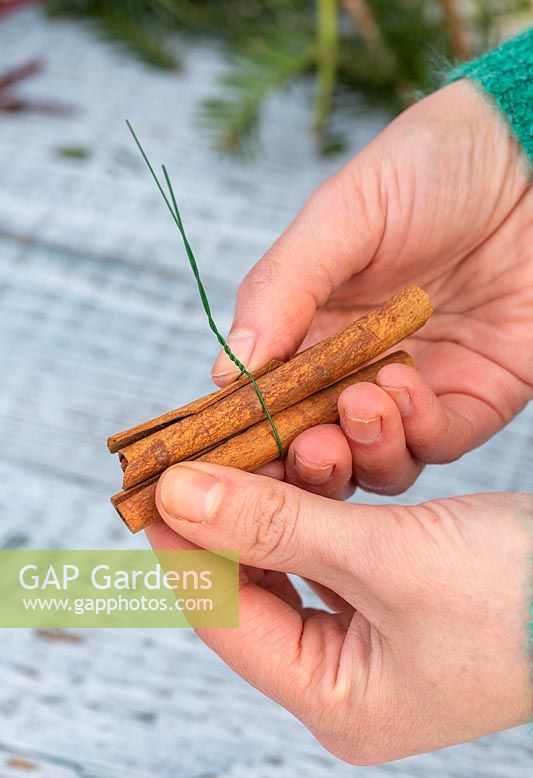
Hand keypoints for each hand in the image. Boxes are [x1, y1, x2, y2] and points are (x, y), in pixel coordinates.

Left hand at [147, 463, 531, 762]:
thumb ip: (278, 524)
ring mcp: (371, 636)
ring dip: (275, 500)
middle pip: (252, 588)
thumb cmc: (517, 591)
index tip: (149, 482)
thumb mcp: (386, 555)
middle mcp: (346, 676)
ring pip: (290, 560)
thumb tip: (178, 496)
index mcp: (337, 699)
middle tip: (196, 452)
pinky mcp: (392, 596)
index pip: (225, 618)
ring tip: (247, 447)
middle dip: (228, 517)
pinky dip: (315, 502)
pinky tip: (300, 462)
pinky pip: (329, 546)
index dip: (183, 546)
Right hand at [211, 80, 532, 497]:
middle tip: (302, 450)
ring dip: (361, 451)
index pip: (267, 401)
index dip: (248, 435)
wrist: (528, 155)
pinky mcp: (471, 397)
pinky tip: (402, 387)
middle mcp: (357, 368)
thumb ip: (281, 289)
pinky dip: (415, 431)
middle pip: (317, 446)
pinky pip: (436, 442)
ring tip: (360, 403)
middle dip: (305, 463)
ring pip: (375, 461)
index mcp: (311, 327)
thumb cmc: (427, 168)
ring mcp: (414, 388)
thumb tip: (229, 370)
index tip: (231, 453)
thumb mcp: (340, 216)